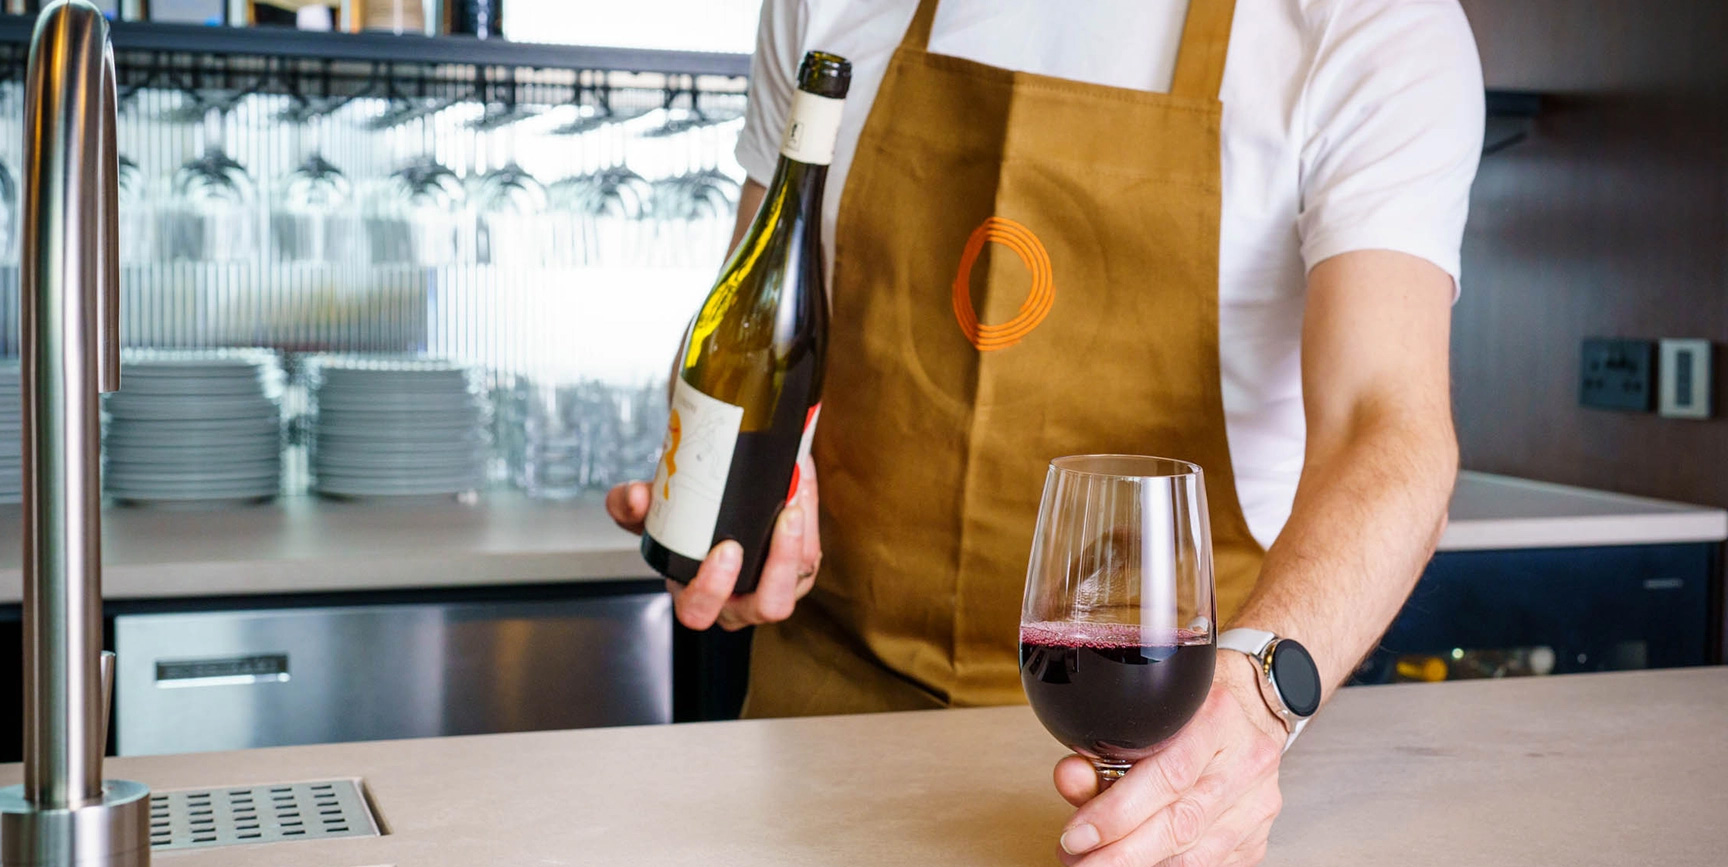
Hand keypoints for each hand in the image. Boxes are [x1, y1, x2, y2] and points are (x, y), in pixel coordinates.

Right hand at [604, 456, 820, 631]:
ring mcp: (772, 589)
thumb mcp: (649, 518)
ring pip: (797, 579)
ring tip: (796, 498)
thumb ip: (630, 506)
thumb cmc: (681, 533)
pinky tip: (800, 482)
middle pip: (767, 605)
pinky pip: (810, 552)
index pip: (701, 609)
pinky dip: (809, 516)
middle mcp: (738, 602)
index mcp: (697, 597)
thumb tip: (634, 496)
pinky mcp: (797, 570)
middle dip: (778, 564)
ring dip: (801, 538)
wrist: (707, 518)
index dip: (714, 586)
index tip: (725, 549)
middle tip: (782, 519)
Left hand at [1051, 653, 1288, 866]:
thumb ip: (1101, 753)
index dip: (1117, 812)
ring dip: (1139, 865)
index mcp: (1217, 717)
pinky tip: (1137, 863)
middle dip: (1121, 852)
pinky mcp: (1256, 837)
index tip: (1077, 834)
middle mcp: (1247, 760)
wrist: (1233, 726)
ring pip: (1196, 853)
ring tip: (1096, 864)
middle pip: (1181, 821)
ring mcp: (1257, 802)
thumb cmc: (1180, 723)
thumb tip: (1071, 779)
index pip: (1168, 775)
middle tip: (1079, 860)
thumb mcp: (1139, 724)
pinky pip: (1208, 864)